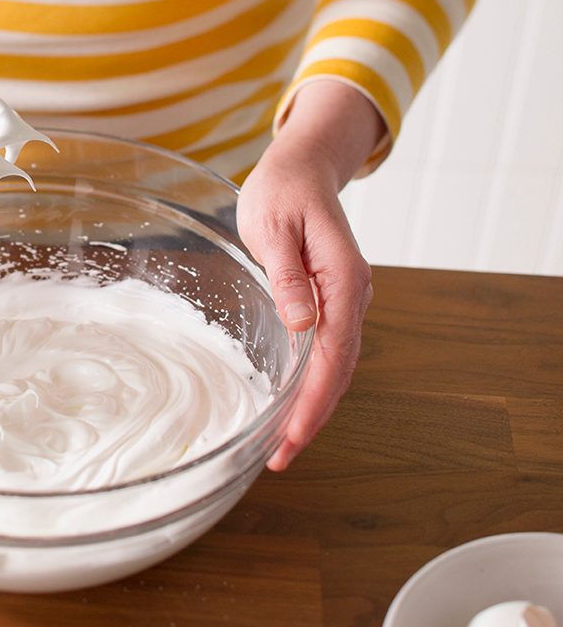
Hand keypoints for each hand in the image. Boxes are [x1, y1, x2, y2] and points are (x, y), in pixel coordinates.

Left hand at [237, 80, 383, 470]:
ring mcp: (344, 300)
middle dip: (312, 417)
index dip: (313, 400)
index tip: (291, 436)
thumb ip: (288, 275)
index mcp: (343, 278)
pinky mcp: (330, 301)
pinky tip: (291, 406)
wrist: (302, 168)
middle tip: (280, 458)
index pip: (333, 354)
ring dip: (312, 406)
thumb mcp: (274, 226)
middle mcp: (351, 295)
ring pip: (335, 365)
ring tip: (283, 445)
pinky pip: (326, 351)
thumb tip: (302, 324)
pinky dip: (311, 383)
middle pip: (338, 369)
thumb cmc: (282, 191)